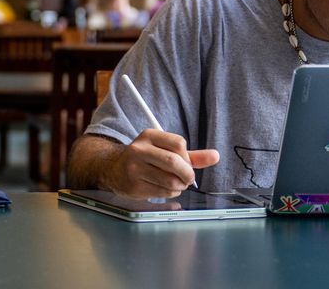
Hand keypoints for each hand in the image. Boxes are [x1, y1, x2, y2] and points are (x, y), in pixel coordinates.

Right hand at [98, 129, 219, 198]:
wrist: (113, 169)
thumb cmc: (145, 159)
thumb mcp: (165, 151)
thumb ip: (191, 155)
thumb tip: (215, 156)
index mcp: (148, 135)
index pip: (179, 143)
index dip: (187, 157)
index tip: (186, 163)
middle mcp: (139, 150)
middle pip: (174, 162)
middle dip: (187, 174)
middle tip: (188, 179)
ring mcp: (134, 168)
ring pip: (170, 180)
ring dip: (180, 186)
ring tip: (176, 184)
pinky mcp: (134, 185)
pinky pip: (162, 192)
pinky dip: (170, 193)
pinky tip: (165, 189)